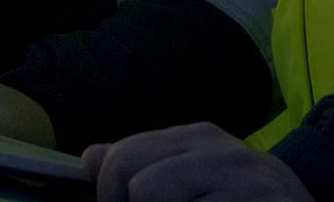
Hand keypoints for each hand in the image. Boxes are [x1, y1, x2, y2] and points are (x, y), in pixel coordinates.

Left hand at [85, 123, 310, 201]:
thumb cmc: (243, 199)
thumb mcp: (193, 174)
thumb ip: (143, 164)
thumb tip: (88, 157)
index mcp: (197, 138)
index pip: (124, 158)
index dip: (110, 197)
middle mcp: (221, 152)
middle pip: (140, 184)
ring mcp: (246, 182)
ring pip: (161, 201)